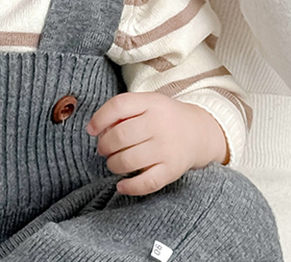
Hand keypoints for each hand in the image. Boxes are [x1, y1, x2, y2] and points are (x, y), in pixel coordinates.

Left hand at [87, 91, 227, 195]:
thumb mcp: (147, 103)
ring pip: (129, 160)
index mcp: (151, 103)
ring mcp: (167, 148)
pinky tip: (121, 186)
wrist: (199, 132)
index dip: (99, 118)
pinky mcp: (172, 170)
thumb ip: (123, 111)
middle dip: (104, 145)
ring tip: (112, 163)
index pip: (119, 105)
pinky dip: (130, 187)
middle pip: (121, 135)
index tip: (91, 130)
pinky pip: (147, 182)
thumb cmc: (164, 117)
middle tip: (103, 149)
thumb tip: (96, 129)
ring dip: (113, 164)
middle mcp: (159, 124)